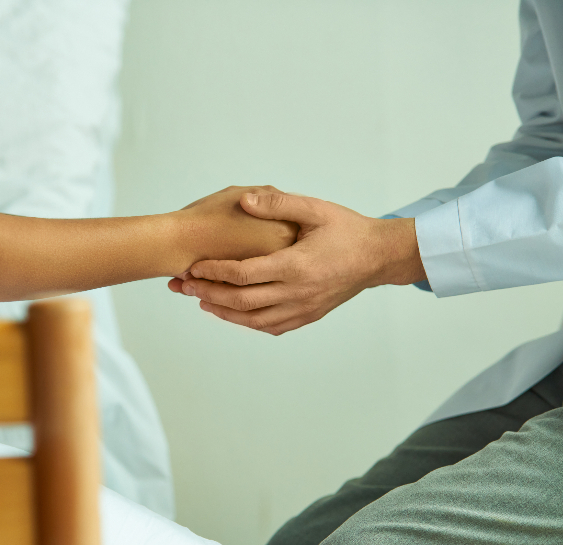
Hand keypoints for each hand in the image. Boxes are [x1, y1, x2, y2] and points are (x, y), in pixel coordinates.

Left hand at [169, 189, 425, 334]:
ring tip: (201, 302)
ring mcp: (303, 308)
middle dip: (208, 293)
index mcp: (296, 265)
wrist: (378, 257)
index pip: (243, 273)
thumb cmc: (347, 230)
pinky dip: (248, 322)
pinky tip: (233, 314)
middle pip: (241, 301)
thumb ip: (278, 203)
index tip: (192, 265)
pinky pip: (272, 326)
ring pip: (253, 319)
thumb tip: (244, 199)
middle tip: (184, 287)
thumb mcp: (315, 209)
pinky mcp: (309, 316)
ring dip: (224, 312)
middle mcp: (297, 292)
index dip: (214, 271)